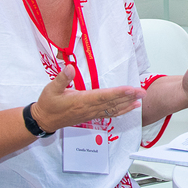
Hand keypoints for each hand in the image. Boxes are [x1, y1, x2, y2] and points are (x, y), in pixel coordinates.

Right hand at [30, 65, 145, 132]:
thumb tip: (69, 67)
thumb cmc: (48, 104)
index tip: (130, 89)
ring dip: (128, 104)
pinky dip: (122, 110)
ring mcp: (92, 113)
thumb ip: (61, 79)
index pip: (103, 96)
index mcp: (81, 101)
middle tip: (143, 92)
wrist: (44, 120)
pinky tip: (131, 107)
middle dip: (129, 97)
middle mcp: (89, 108)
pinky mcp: (92, 116)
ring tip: (141, 99)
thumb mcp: (51, 89)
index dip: (118, 93)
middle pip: (112, 102)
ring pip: (113, 109)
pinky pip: (110, 114)